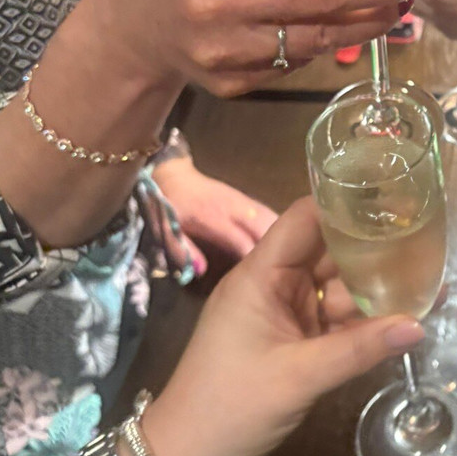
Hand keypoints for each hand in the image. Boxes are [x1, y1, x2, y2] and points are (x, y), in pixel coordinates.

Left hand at [140, 197, 424, 455]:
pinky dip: (367, 319)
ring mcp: (287, 313)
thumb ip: (359, 349)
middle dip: (372, 244)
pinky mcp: (297, 340)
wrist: (190, 455)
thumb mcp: (298, 376)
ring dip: (376, 285)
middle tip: (424, 233)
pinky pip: (338, 319)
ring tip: (428, 272)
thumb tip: (418, 326)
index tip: (390, 194)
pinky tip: (406, 313)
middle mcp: (275, 284)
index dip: (343, 203)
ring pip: (339, 287)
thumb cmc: (230, 405)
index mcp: (261, 275)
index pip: (304, 219)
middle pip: (329, 251)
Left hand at [153, 157, 277, 274]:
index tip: (261, 279)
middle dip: (276, 248)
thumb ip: (182, 250)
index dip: (253, 259)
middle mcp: (234, 207)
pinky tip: (287, 240)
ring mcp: (243, 201)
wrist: (173, 177)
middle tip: (282, 270)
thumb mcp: (165, 230)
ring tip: (292, 257)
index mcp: (213, 216)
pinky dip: (279, 226)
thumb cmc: (168, 208)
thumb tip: (201, 270)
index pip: (241, 240)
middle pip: (264, 227)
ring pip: (271, 218)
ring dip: (282, 236)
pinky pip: (269, 212)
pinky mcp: (247, 199)